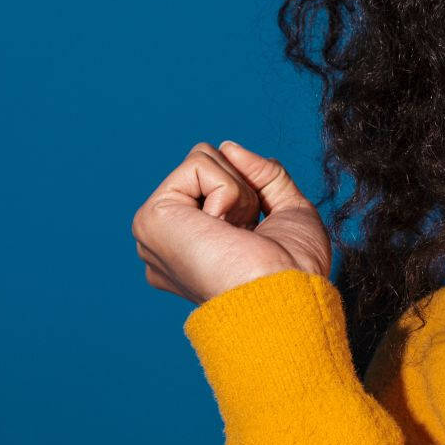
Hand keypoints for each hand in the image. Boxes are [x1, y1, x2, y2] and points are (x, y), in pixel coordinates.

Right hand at [131, 140, 332, 304]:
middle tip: (247, 233)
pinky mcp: (152, 218)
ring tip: (236, 233)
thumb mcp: (289, 211)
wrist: (284, 298)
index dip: (250, 198)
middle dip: (243, 189)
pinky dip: (228, 191)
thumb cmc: (293, 272)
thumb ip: (264, 175)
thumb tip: (229, 147)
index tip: (256, 237)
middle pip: (207, 166)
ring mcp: (155, 229)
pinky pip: (199, 164)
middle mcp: (168, 240)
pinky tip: (223, 229)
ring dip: (237, 192)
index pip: (217, 184)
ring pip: (202, 159)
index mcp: (192, 246)